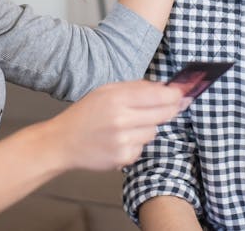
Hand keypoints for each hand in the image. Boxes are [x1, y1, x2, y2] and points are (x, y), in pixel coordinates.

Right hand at [47, 80, 183, 171]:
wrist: (63, 142)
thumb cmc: (85, 114)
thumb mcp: (106, 91)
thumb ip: (136, 87)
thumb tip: (164, 86)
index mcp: (117, 98)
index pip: (159, 95)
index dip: (175, 94)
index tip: (182, 93)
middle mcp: (121, 119)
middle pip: (163, 114)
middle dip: (170, 109)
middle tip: (171, 105)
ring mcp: (123, 141)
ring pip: (154, 131)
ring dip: (148, 127)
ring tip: (129, 124)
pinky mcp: (123, 158)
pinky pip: (143, 148)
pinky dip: (137, 143)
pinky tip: (121, 139)